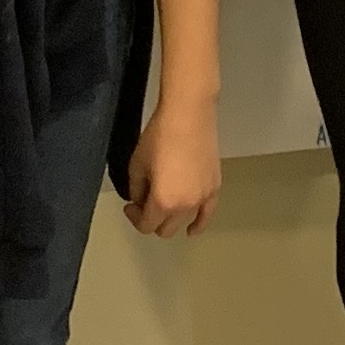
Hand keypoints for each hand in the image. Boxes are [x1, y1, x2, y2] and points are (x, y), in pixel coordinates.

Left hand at [122, 99, 222, 237]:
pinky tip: (192, 229)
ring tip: (164, 205)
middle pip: (164, 229)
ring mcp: (203, 198)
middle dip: (151, 220)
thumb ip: (136, 189)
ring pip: (183, 223)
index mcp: (163, 202)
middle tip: (143, 203)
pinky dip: (198, 224)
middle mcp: (185, 206)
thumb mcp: (137, 164)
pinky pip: (207, 215)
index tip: (130, 205)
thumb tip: (140, 199)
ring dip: (170, 219)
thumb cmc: (159, 136)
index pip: (146, 225)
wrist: (188, 115)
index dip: (134, 218)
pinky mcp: (214, 188)